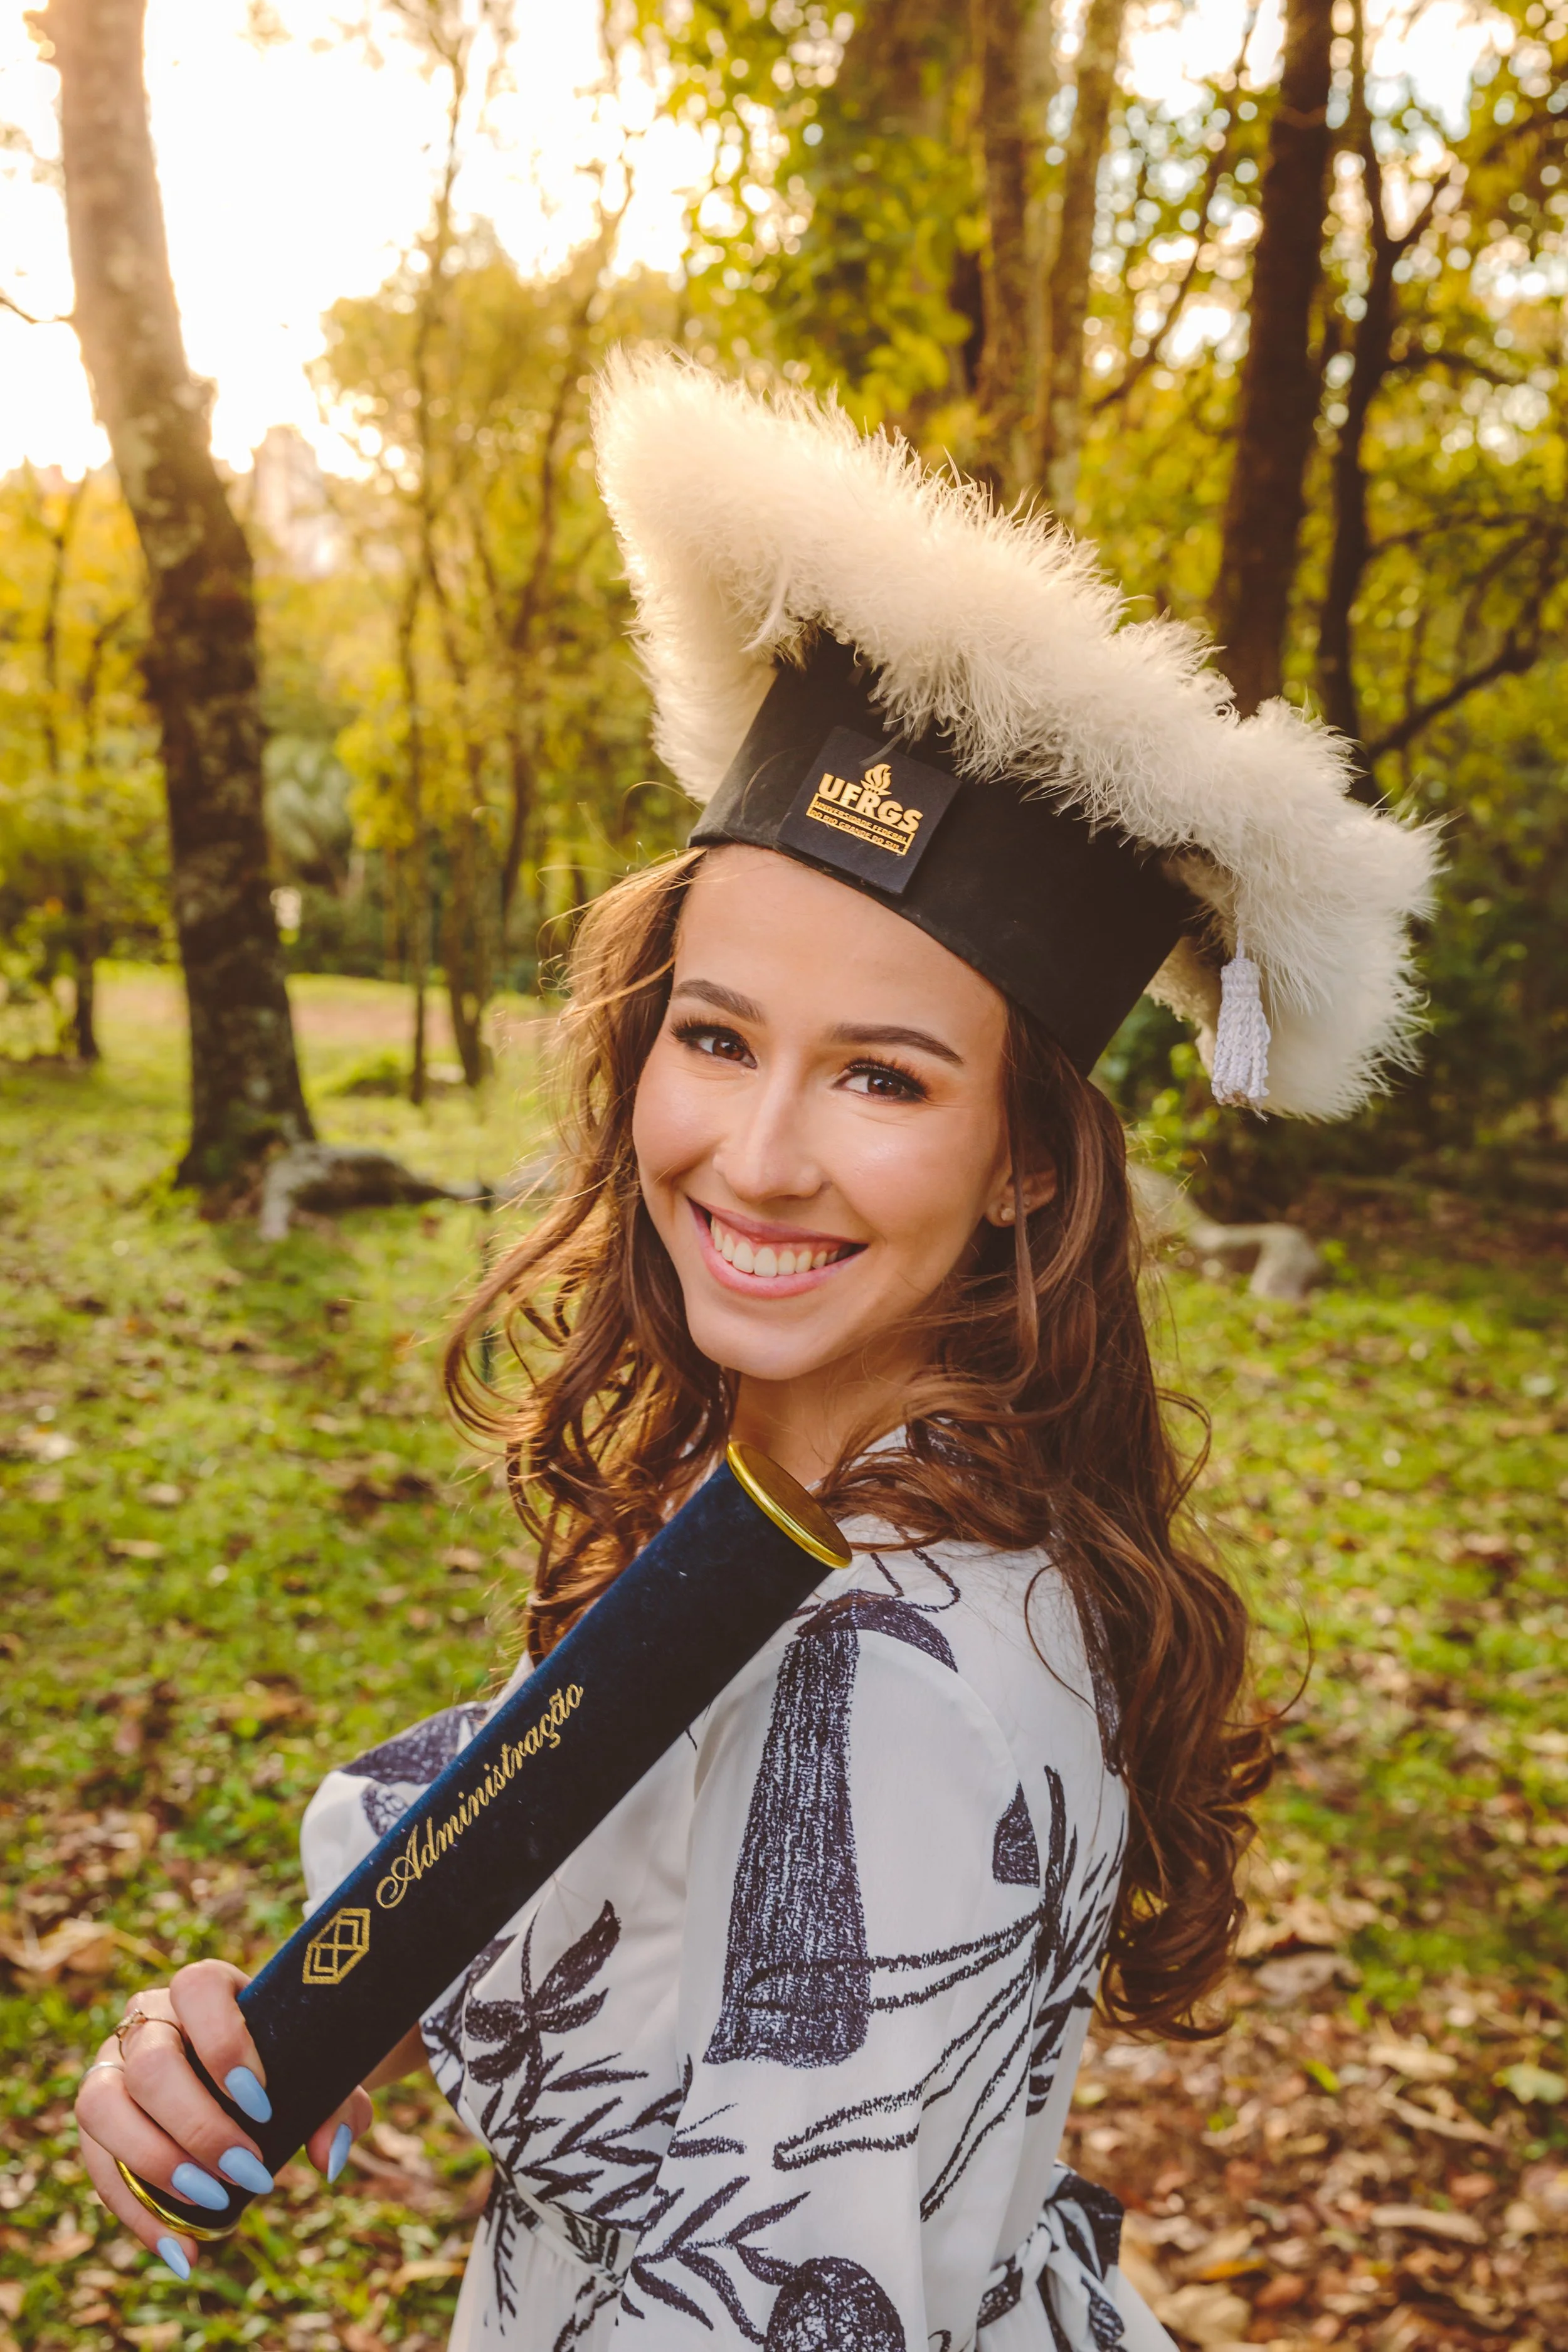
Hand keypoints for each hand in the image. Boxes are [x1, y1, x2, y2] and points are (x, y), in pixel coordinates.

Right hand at [75, 1961, 371, 2277]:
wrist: (259, 2073)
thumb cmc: (289, 2062)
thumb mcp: (322, 2073)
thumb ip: (338, 2106)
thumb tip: (329, 2159)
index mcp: (204, 1987)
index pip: (198, 1989)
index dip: (224, 2044)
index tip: (262, 2103)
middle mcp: (149, 2019)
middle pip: (150, 2063)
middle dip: (198, 2127)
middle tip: (248, 2171)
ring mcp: (112, 2065)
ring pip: (100, 2106)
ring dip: (155, 2164)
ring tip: (212, 2205)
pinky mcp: (99, 2122)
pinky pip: (97, 2165)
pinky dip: (137, 2214)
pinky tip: (182, 2251)